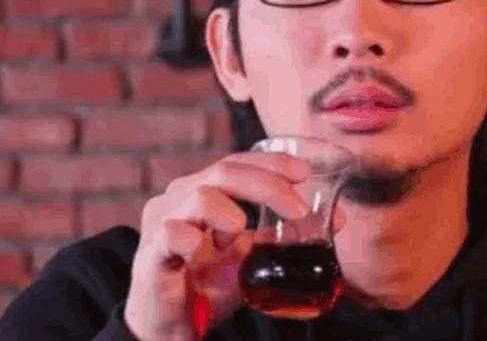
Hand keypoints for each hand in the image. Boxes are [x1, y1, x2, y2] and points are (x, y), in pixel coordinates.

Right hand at [122, 151, 340, 340]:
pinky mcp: (151, 253)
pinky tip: (201, 248)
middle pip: (224, 171)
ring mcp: (162, 223)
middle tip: (298, 209)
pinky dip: (190, 235)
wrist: (173, 328)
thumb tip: (335, 220)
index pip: (237, 163)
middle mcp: (180, 198)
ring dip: (230, 210)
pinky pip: (170, 232)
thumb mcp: (251, 258)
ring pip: (199, 194)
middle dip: (266, 184)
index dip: (270, 162)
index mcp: (202, 191)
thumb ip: (282, 236)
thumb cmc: (207, 286)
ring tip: (240, 233)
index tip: (303, 172)